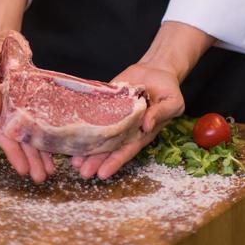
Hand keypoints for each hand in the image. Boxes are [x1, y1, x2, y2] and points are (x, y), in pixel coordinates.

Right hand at [0, 40, 55, 183]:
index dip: (13, 153)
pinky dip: (46, 127)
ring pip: (31, 131)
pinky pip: (39, 114)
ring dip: (40, 150)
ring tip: (51, 168)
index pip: (3, 136)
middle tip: (42, 177)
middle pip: (20, 140)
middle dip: (30, 159)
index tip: (22, 169)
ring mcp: (18, 104)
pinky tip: (55, 140)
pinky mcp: (30, 94)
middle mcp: (5, 112)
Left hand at [70, 62, 184, 180]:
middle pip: (109, 146)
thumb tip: (146, 124)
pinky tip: (72, 127)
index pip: (126, 150)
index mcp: (141, 132)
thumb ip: (160, 114)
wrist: (158, 70)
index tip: (102, 174)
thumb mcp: (172, 103)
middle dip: (95, 159)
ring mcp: (115, 113)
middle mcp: (126, 126)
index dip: (115, 162)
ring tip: (73, 159)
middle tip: (82, 171)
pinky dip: (84, 118)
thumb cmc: (169, 90)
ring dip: (87, 145)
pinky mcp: (108, 98)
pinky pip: (95, 109)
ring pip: (99, 131)